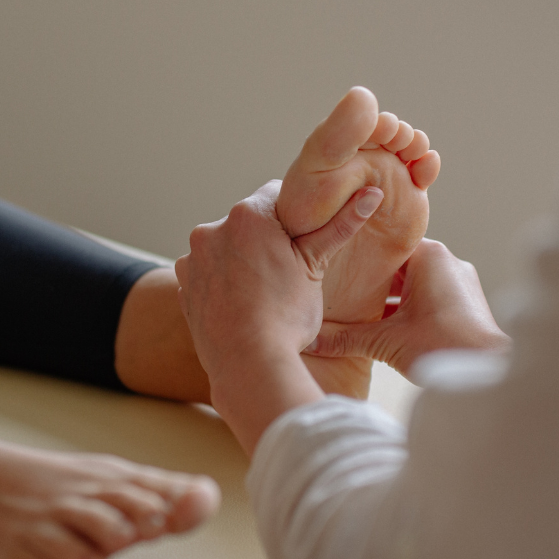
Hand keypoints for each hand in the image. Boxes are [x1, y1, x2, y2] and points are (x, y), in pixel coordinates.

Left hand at [175, 180, 381, 451]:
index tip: (303, 239)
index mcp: (248, 215)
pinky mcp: (184, 283)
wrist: (247, 364)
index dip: (295, 215)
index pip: (277, 193)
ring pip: (226, 245)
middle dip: (266, 238)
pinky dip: (222, 280)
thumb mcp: (316, 268)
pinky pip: (208, 270)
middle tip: (287, 271)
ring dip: (241, 258)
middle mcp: (212, 228)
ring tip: (263, 291)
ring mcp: (193, 257)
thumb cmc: (286, 317)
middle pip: (249, 221)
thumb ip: (341, 226)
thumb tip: (373, 194)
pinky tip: (241, 302)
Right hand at [304, 239, 508, 377]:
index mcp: (428, 255)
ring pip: (414, 282)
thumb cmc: (442, 346)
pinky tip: (389, 326)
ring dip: (390, 298)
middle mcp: (447, 261)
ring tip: (359, 311)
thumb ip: (345, 338)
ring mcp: (459, 281)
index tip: (336, 265)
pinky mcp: (465, 302)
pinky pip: (430, 296)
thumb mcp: (385, 341)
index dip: (358, 255)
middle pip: (398, 264)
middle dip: (371, 280)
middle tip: (340, 290)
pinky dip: (409, 307)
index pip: (384, 244)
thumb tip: (310, 341)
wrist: (488, 371)